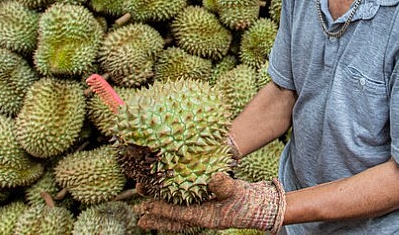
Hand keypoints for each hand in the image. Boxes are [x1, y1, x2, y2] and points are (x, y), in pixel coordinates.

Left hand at [135, 172, 285, 232]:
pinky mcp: (206, 210)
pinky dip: (173, 211)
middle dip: (157, 218)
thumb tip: (213, 178)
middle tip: (139, 215)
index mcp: (207, 216)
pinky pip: (184, 213)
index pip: (180, 214)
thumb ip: (224, 185)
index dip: (163, 210)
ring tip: (145, 215)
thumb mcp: (236, 190)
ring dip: (161, 216)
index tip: (147, 206)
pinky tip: (166, 207)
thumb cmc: (247, 199)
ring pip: (177, 218)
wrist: (259, 206)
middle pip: (174, 220)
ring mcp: (203, 215)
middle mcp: (202, 218)